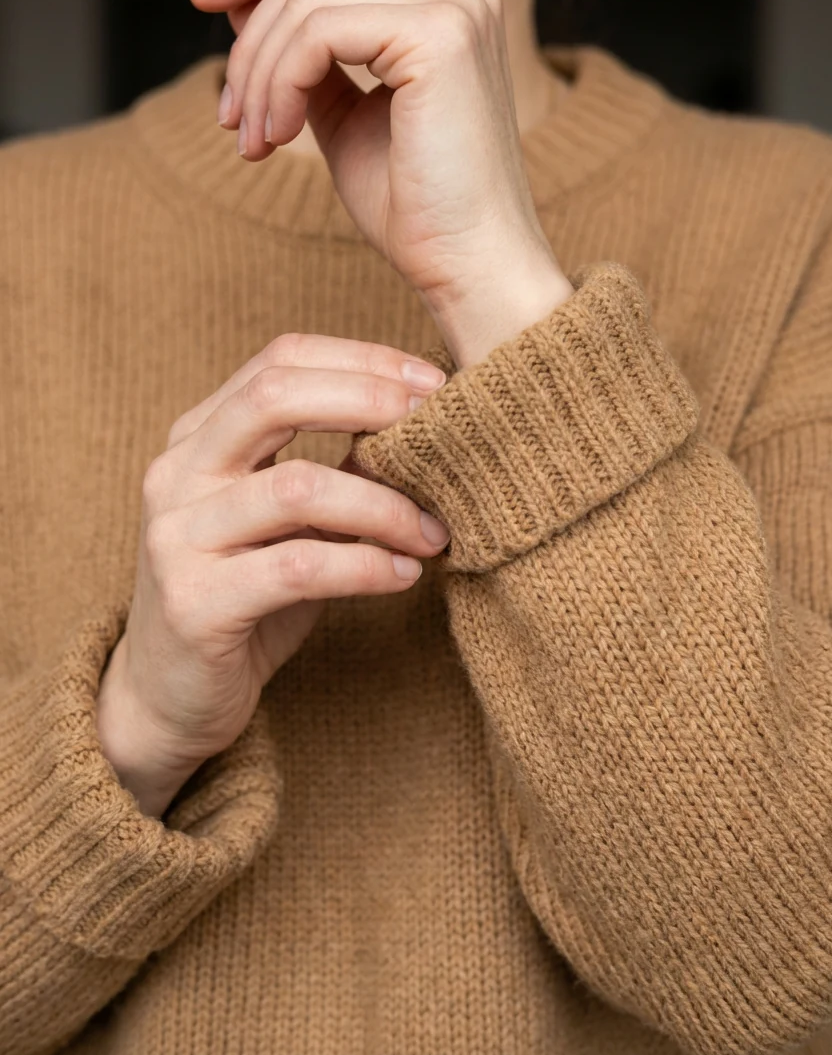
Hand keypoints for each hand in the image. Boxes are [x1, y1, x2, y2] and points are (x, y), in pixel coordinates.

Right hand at [96, 334, 449, 817]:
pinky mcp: (195, 603)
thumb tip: (426, 430)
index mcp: (199, 436)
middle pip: (274, 396)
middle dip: (369, 400)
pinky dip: (366, 566)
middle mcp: (178, 473)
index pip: (279, 360)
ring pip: (297, 487)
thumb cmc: (246, 594)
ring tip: (433, 531)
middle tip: (438, 427)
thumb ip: (335, 468)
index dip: (362, 359)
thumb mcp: (289, 520)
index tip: (432, 383)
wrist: (169, 695)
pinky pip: (297, 567)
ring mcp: (178, 536)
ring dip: (384, 505)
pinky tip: (403, 576)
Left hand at [189, 0, 573, 365]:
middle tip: (231, 116)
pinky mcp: (439, 35)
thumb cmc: (416, 209)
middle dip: (250, 35)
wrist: (468, 266)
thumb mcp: (344, 114)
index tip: (205, 7)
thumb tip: (241, 1)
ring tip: (254, 140)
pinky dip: (281, 83)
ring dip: (260, 73)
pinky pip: (318, 30)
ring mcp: (456, 5)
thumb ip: (304, 54)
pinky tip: (279, 137)